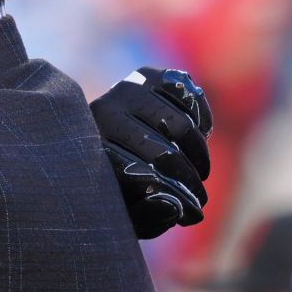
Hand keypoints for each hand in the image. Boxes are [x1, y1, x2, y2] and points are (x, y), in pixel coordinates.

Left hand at [90, 68, 212, 239]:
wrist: (108, 140)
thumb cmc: (117, 184)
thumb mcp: (126, 212)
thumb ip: (147, 216)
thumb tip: (175, 205)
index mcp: (89, 147)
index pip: (141, 174)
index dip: (175, 195)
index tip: (192, 213)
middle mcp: (103, 112)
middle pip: (165, 151)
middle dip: (190, 179)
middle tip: (201, 196)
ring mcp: (126, 89)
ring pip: (183, 125)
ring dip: (199, 154)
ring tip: (198, 171)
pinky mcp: (148, 75)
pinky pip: (190, 97)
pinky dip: (202, 121)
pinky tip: (196, 139)